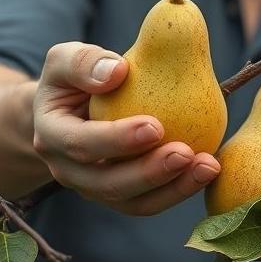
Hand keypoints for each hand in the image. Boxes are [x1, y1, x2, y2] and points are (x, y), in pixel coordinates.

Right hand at [31, 42, 219, 214]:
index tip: (155, 125)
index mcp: (50, 138)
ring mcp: (96, 189)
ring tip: (208, 166)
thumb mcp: (66, 58)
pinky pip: (153, 200)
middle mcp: (69, 172)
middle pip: (108, 185)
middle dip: (149, 173)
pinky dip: (181, 189)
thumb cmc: (76, 77)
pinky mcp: (124, 196)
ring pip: (135, 202)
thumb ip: (83, 61)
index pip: (81, 145)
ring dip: (174, 188)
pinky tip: (210, 168)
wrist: (73, 108)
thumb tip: (116, 71)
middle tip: (186, 153)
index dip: (117, 140)